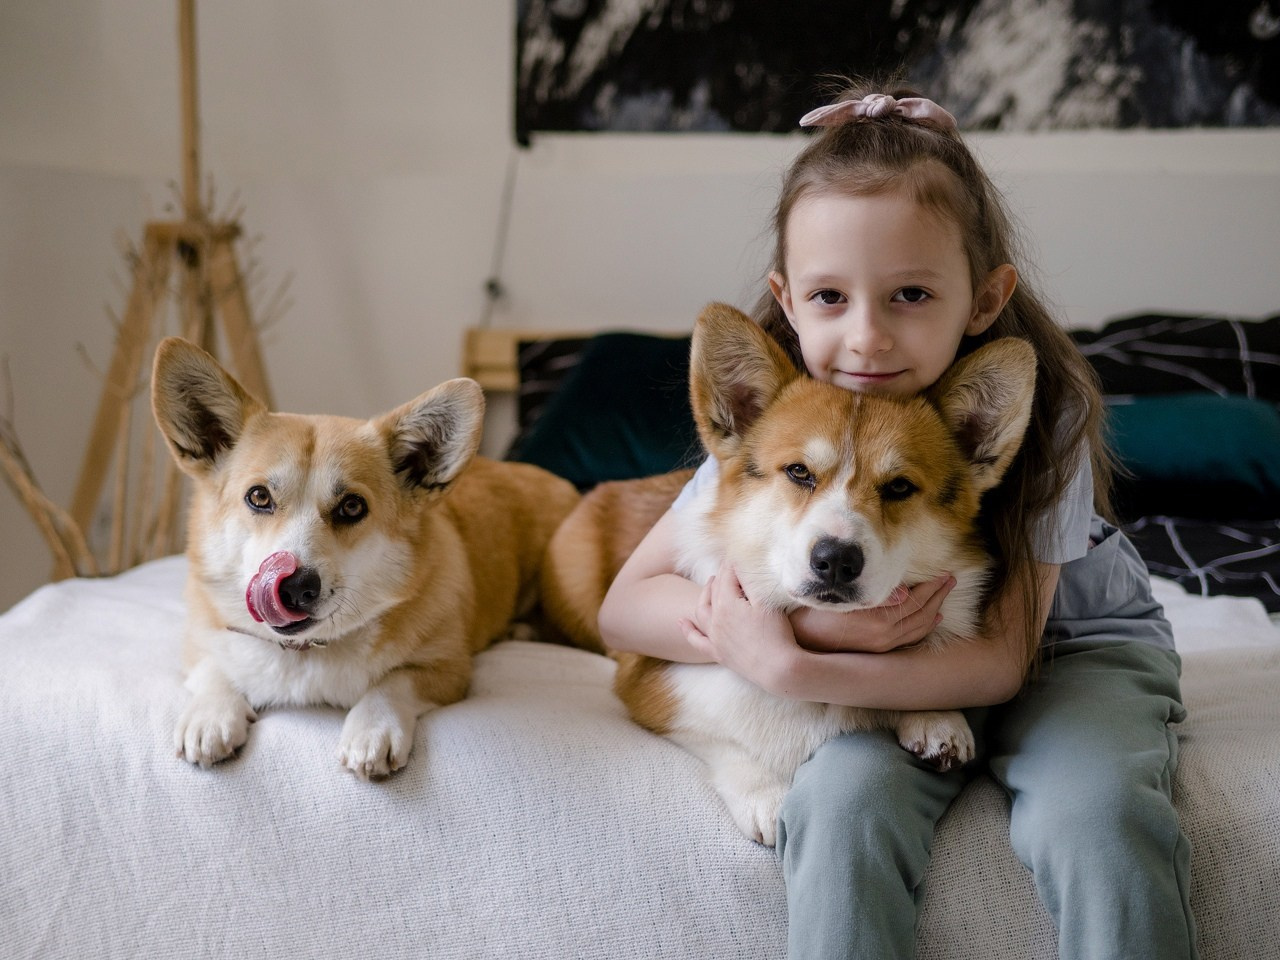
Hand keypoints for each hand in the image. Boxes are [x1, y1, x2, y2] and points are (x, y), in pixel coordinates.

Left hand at [677, 562, 800, 694]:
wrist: (778, 669)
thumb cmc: (776, 633)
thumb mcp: (765, 602)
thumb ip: (749, 581)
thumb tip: (738, 563)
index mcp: (726, 604)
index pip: (727, 576)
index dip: (731, 564)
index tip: (735, 554)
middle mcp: (715, 619)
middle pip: (714, 591)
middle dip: (720, 577)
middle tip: (728, 567)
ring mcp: (714, 637)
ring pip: (701, 611)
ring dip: (704, 596)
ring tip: (710, 586)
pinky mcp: (718, 653)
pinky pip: (696, 640)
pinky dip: (687, 630)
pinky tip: (681, 622)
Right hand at [790, 574, 954, 653]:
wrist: (801, 641)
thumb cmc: (817, 614)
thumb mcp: (842, 600)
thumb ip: (874, 596)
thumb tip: (903, 592)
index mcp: (880, 622)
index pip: (916, 601)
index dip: (932, 587)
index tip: (944, 573)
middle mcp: (886, 637)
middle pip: (923, 615)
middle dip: (939, 596)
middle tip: (951, 580)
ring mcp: (884, 646)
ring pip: (920, 628)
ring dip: (935, 611)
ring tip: (944, 597)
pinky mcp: (879, 650)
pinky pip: (911, 638)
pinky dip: (925, 627)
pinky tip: (930, 621)